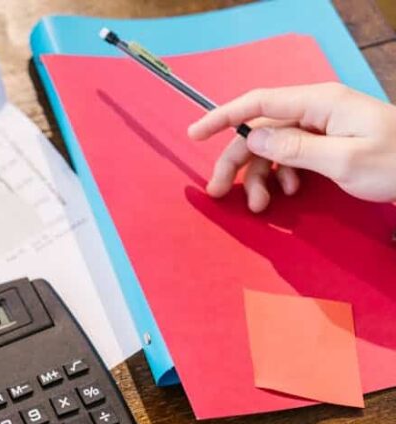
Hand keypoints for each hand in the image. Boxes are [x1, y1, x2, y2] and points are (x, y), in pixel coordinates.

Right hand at [188, 82, 395, 211]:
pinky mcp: (328, 145)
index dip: (222, 118)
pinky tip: (289, 193)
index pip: (258, 103)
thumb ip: (294, 148)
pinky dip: (281, 177)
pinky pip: (290, 157)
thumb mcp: (344, 160)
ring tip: (260, 206)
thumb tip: (252, 138)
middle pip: (260, 131)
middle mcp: (316, 111)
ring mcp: (322, 128)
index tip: (194, 134)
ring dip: (259, 177)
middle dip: (236, 162)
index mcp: (319, 103)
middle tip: (217, 193)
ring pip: (272, 148)